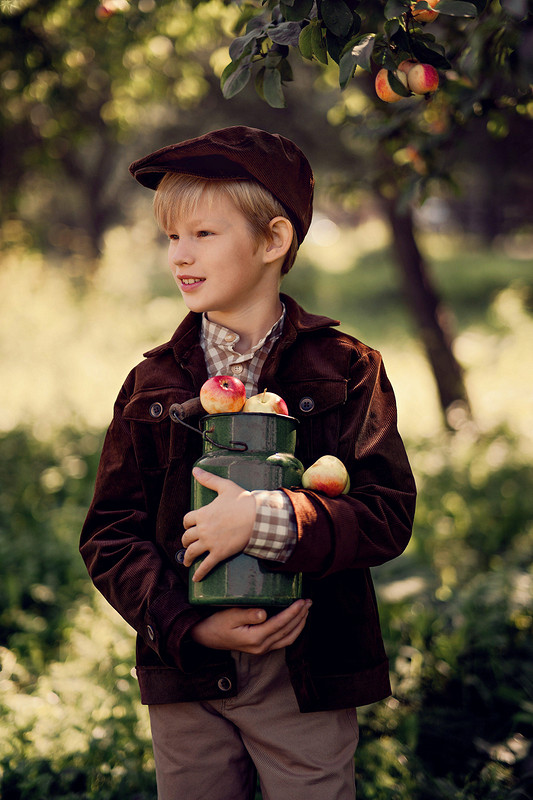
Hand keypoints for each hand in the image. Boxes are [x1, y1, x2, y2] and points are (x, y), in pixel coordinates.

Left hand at [182, 468, 256, 580]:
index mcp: (202, 514)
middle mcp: (203, 529)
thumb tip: (195, 470)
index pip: (187, 520)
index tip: (189, 527)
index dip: (187, 524)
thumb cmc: (242, 501)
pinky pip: (205, 566)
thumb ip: (208, 479)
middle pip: (187, 537)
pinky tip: (195, 578)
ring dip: (188, 558)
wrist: (257, 518)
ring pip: (192, 552)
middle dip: (186, 541)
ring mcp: (210, 543)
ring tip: (187, 562)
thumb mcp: (224, 487)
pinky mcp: (219, 554)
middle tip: (188, 544)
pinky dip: (199, 573)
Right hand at [189, 599, 311, 653]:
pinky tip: (295, 620)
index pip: (280, 624)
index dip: (293, 612)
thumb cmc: (216, 623)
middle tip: (309, 602)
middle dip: (301, 617)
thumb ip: (247, 614)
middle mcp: (261, 646)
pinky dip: (292, 630)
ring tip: (306, 610)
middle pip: (288, 632)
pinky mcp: (261, 647)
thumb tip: (264, 613)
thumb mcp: (229, 616)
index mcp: (254, 638)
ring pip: (288, 638)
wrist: (206, 637)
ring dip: (299, 624)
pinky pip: (282, 640)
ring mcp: (262, 649)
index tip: (302, 601)